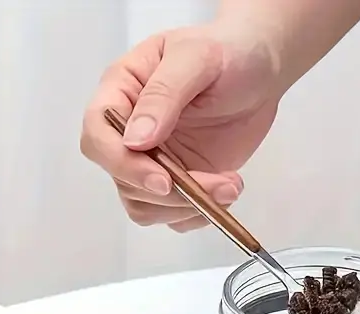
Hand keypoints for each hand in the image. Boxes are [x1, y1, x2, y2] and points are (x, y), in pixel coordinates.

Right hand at [80, 24, 280, 230]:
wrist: (261, 72)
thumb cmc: (228, 52)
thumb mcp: (196, 58)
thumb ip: (163, 96)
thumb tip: (136, 139)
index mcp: (122, 93)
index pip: (98, 137)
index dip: (123, 164)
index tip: (162, 179)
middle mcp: (131, 132)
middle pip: (123, 181)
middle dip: (169, 194)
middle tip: (214, 185)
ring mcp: (155, 162)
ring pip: (147, 207)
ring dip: (188, 208)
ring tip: (229, 186)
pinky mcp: (181, 182)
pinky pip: (176, 216)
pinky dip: (202, 214)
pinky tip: (227, 189)